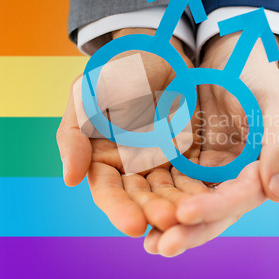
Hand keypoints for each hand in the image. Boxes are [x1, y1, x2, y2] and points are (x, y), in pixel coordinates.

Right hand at [56, 28, 208, 236]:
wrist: (151, 53)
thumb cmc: (112, 74)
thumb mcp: (85, 98)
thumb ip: (74, 136)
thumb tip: (70, 179)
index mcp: (103, 160)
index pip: (109, 191)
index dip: (119, 209)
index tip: (134, 225)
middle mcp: (131, 168)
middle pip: (141, 197)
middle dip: (154, 211)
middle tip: (168, 221)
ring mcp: (161, 162)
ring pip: (169, 191)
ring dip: (178, 206)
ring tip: (189, 216)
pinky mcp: (186, 153)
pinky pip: (193, 174)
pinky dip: (199, 188)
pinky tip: (208, 200)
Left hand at [144, 33, 278, 255]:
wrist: (231, 57)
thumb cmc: (257, 75)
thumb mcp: (273, 100)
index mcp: (268, 166)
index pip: (244, 194)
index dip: (216, 206)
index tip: (185, 213)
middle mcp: (242, 176)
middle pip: (218, 210)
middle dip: (191, 229)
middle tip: (162, 245)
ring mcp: (217, 171)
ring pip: (195, 203)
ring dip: (173, 223)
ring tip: (148, 242)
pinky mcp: (194, 162)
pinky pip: (177, 185)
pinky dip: (162, 200)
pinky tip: (141, 214)